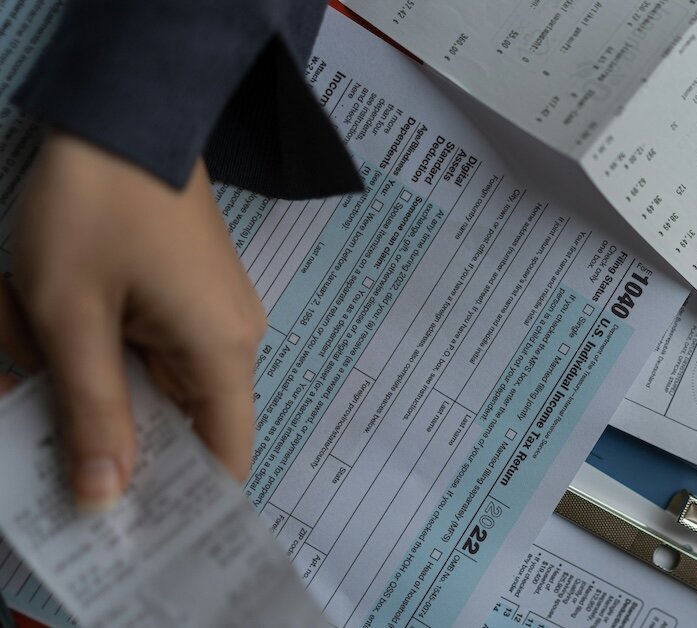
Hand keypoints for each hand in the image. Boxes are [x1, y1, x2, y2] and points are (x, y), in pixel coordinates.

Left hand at [2, 130, 265, 511]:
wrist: (125, 112)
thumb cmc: (97, 208)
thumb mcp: (70, 318)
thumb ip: (89, 413)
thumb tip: (106, 497)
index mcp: (221, 354)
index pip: (225, 459)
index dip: (183, 504)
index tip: (130, 531)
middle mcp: (232, 340)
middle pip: (183, 426)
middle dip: (110, 433)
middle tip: (45, 429)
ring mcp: (213, 315)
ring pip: (155, 387)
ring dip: (95, 386)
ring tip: (35, 350)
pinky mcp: (190, 295)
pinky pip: (149, 351)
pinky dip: (102, 357)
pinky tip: (54, 334)